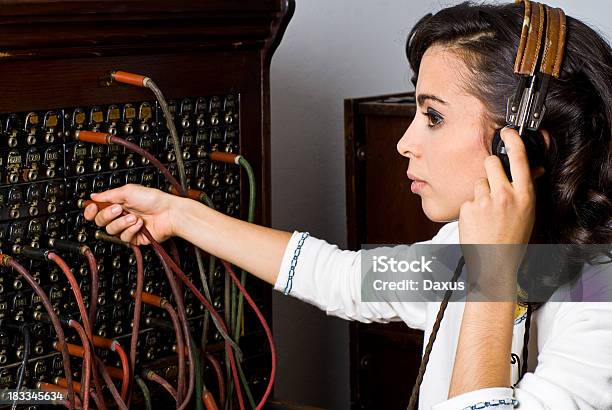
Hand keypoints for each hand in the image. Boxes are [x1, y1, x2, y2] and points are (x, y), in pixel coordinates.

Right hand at [83, 184, 176, 244]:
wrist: (169, 213)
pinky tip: (140, 224)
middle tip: (119, 209)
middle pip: (100, 221)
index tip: (92, 208)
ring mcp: (127, 227)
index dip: (91, 210)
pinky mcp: (134, 237)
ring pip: (111, 230)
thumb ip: (108, 195)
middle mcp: (121, 215)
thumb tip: (93, 196)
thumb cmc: (154, 200)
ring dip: (122, 222)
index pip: (97, 209)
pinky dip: (131, 230)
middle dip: (108, 215)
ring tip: (134, 217)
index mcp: (118, 202)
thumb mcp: (128, 191)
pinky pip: (123, 238)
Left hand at [459, 128, 542, 297]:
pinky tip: (477, 220)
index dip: (513, 140)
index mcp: (524, 196)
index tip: (508, 132)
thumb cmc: (511, 239)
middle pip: (491, 163)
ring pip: (478, 182)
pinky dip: (471, 207)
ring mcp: (485, 201)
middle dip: (490, 168)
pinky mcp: (468, 208)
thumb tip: (531, 169)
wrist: (494, 263)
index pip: (519, 159)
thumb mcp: (526, 213)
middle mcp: (505, 195)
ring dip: (480, 192)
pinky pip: (468, 198)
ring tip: (486, 212)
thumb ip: (524, 190)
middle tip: (492, 182)